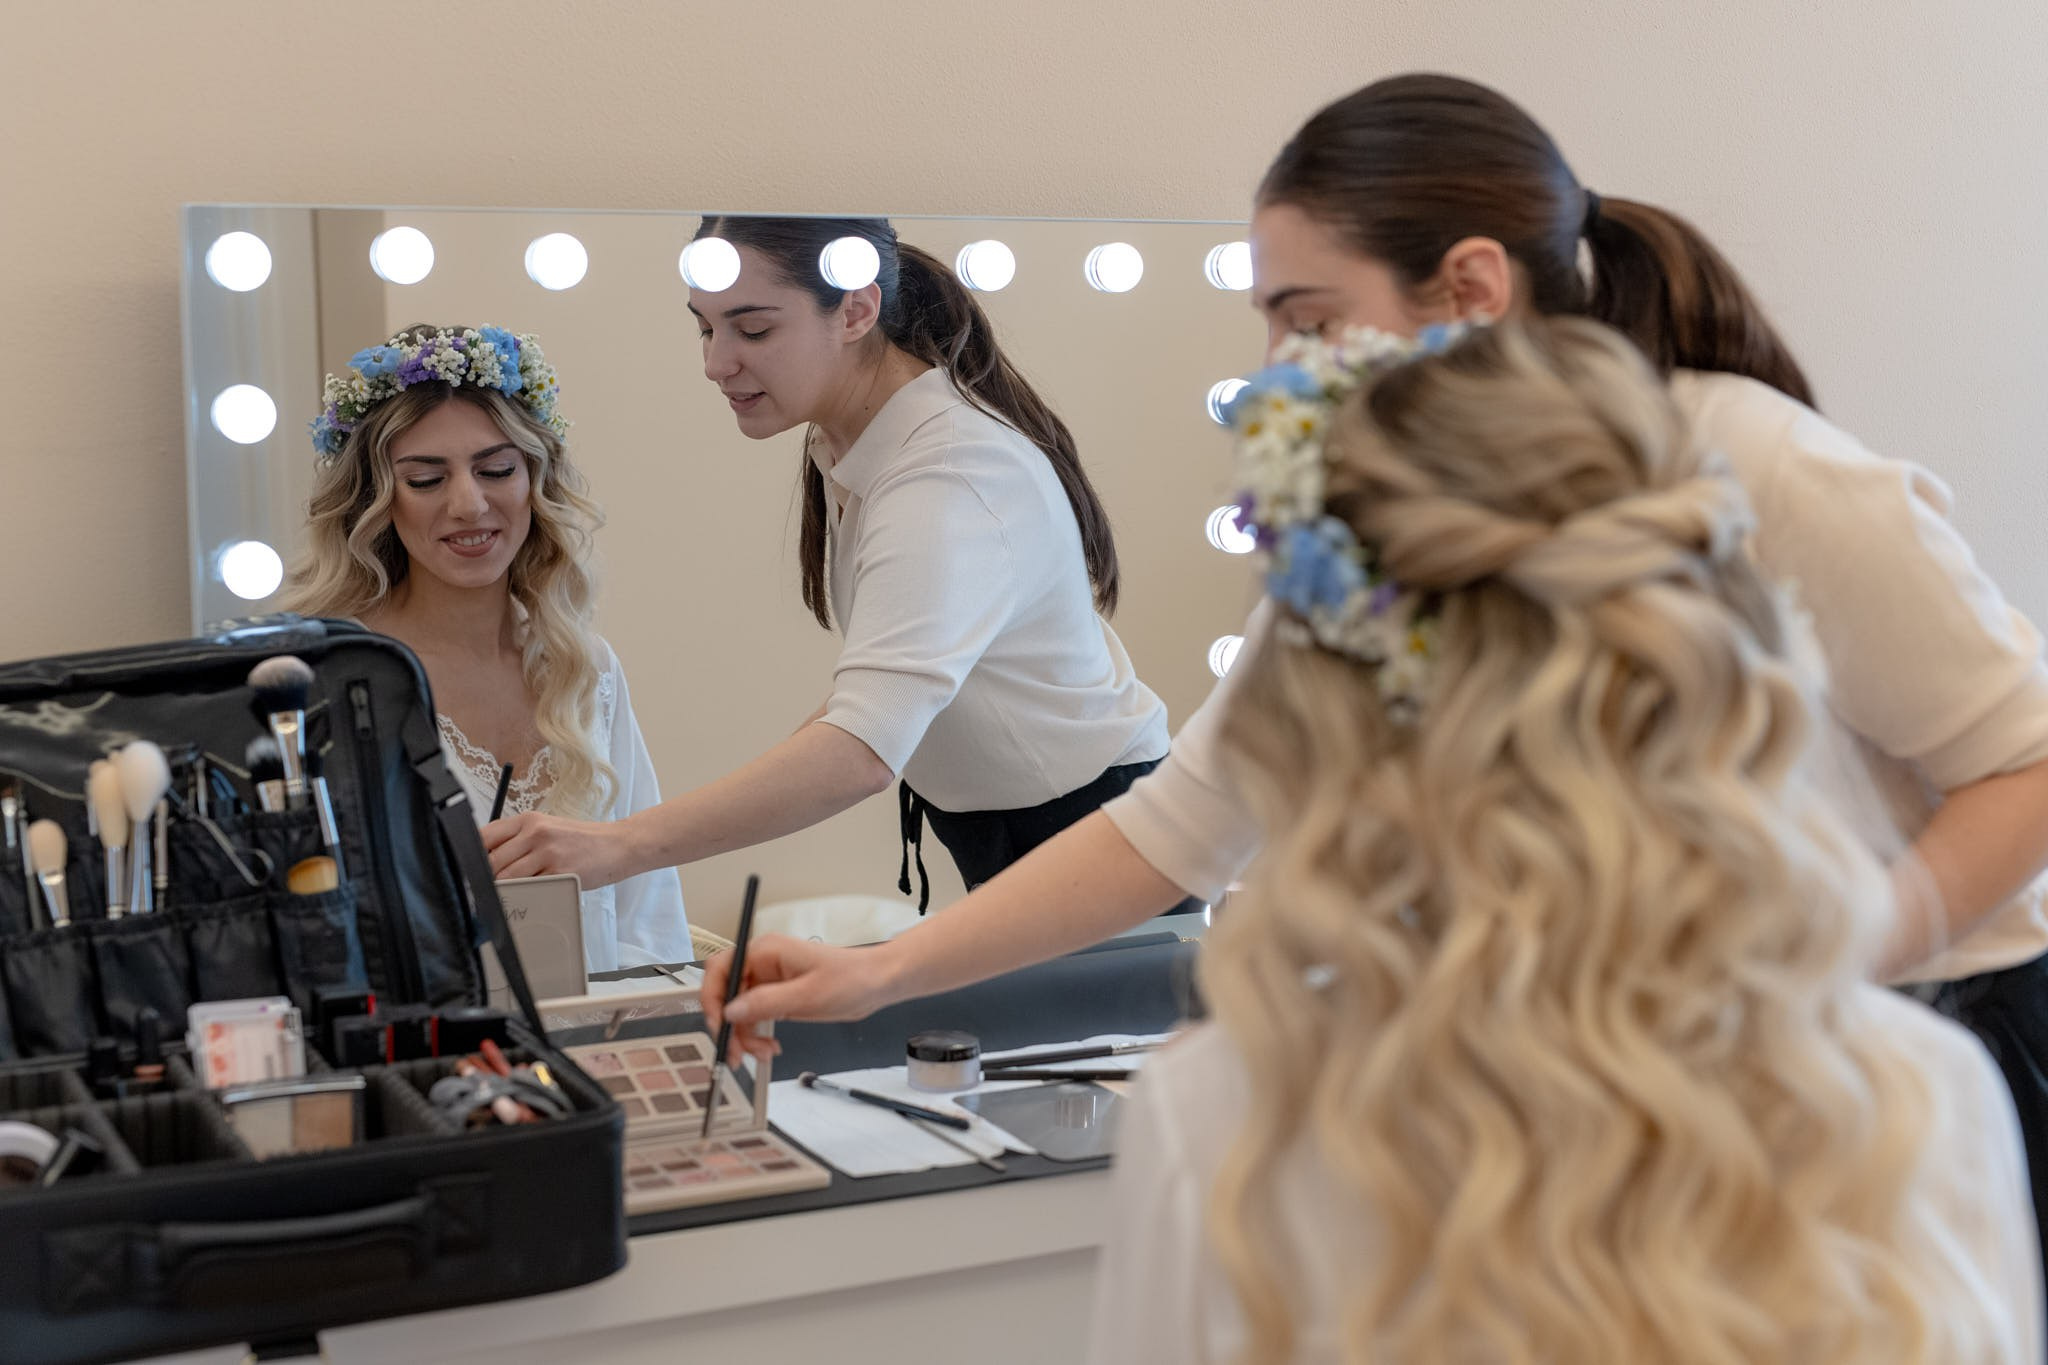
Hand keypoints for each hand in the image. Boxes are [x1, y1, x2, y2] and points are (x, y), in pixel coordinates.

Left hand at [482, 811, 635, 888]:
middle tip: (486, 889)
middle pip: (492, 861)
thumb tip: (487, 858)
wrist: (619, 844)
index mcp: (528, 820)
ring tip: (508, 895)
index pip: (485, 836)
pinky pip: (532, 889)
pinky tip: (532, 895)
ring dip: (504, 891)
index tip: (470, 870)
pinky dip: (527, 896)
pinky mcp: (561, 872)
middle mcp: (536, 833)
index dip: (472, 856)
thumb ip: (518, 839)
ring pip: (508, 878)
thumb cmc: (582, 840)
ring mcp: (548, 853)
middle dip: (486, 879)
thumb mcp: (548, 828)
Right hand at [701, 935, 897, 1062]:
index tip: (719, 1026)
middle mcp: (762, 964)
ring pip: (738, 1012)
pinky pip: (754, 1018)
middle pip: (725, 994)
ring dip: (744, 1036)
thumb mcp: (808, 995)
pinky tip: (769, 1049)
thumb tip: (730, 1010)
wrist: (877, 984)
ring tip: (763, 1054)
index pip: (721, 969)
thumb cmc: (851, 979)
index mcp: (766, 952)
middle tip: (734, 1053)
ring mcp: (768, 981)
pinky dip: (756, 1036)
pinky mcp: (777, 997)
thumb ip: (766, 1002)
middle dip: (727, 1025)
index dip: (712, 998)